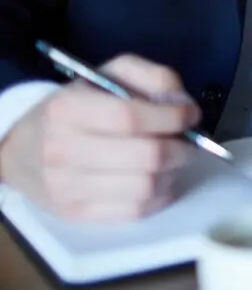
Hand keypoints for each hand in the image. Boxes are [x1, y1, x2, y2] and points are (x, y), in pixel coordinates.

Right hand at [0, 55, 199, 221]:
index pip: (131, 118)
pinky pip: (135, 211)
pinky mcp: (77, 214)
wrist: (22, 150)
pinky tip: (159, 178)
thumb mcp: (107, 75)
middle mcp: (62, 151)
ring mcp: (67, 188)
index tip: (190, 115)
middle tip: (188, 141)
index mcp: (67, 110)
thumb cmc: (76, 107)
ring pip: (145, 187)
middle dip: (181, 148)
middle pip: (145, 157)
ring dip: (173, 172)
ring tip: (174, 159)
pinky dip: (160, 195)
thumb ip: (151, 76)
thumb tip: (182, 102)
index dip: (171, 117)